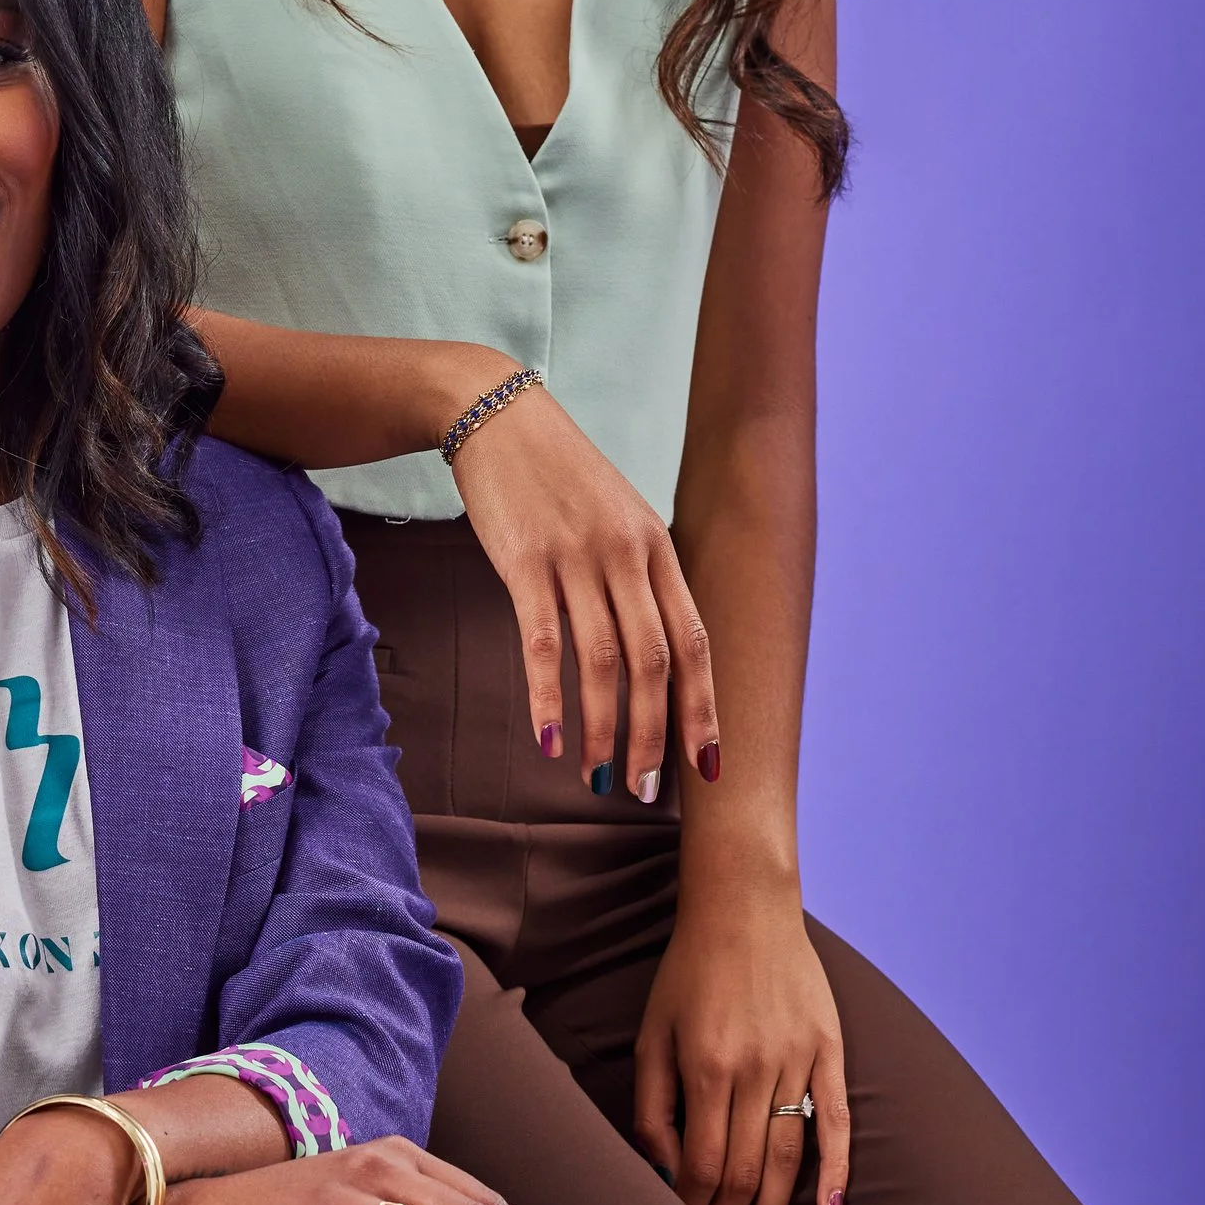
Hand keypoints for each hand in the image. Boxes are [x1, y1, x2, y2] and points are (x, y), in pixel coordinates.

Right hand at [450, 377, 719, 800]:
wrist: (498, 416)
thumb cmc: (556, 476)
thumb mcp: (615, 517)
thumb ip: (636, 576)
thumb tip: (650, 654)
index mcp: (657, 547)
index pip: (694, 641)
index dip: (703, 708)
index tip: (706, 765)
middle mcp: (627, 553)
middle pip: (654, 661)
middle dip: (655, 733)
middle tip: (643, 789)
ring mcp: (577, 556)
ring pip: (604, 660)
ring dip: (605, 728)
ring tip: (599, 775)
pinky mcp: (525, 561)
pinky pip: (544, 642)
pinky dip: (550, 697)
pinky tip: (549, 739)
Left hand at [633, 889, 850, 1204]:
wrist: (744, 906)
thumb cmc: (688, 971)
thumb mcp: (652, 1031)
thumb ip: (653, 1102)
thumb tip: (661, 1169)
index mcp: (706, 1067)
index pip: (699, 1164)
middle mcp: (756, 1070)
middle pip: (743, 1171)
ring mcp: (798, 1060)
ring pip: (788, 1157)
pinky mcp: (830, 1049)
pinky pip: (837, 1119)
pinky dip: (836, 1169)